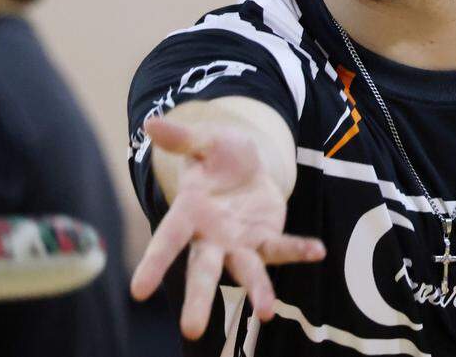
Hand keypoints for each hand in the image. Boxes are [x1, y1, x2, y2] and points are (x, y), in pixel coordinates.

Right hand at [130, 116, 325, 339]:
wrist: (245, 162)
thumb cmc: (216, 154)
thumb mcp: (204, 140)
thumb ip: (182, 138)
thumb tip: (150, 123)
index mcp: (188, 213)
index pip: (167, 241)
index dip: (154, 264)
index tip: (138, 291)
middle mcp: (210, 236)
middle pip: (203, 271)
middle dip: (199, 300)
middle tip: (190, 332)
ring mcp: (239, 243)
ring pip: (245, 272)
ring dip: (256, 291)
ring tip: (265, 313)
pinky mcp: (265, 239)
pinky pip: (281, 248)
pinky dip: (297, 250)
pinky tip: (317, 250)